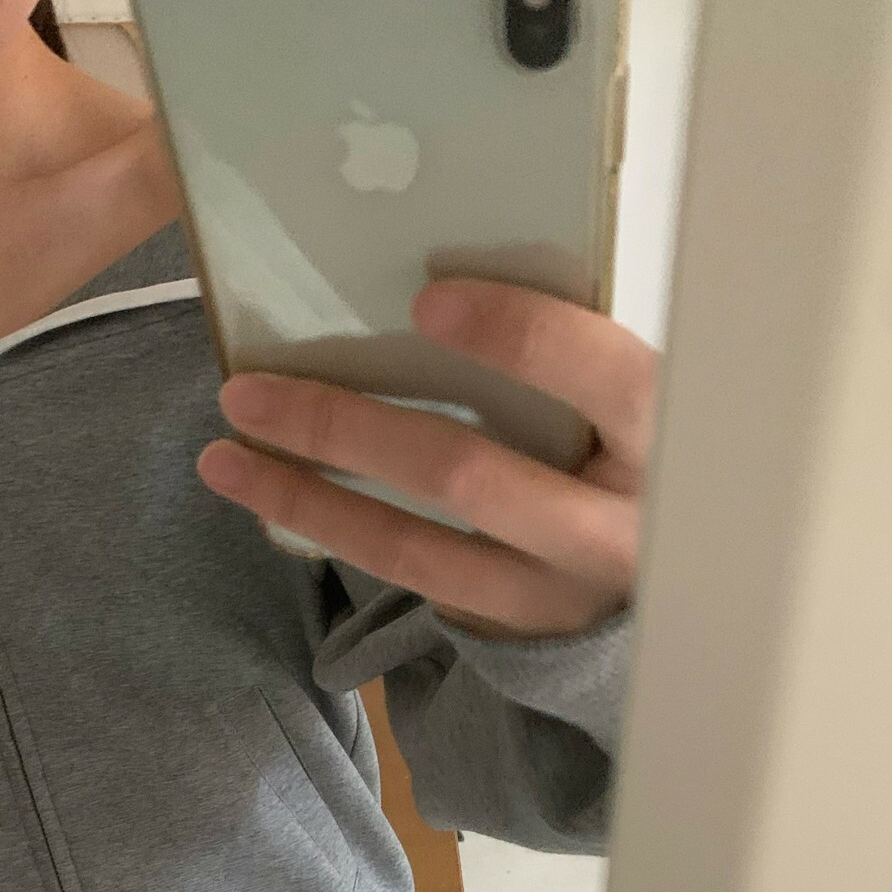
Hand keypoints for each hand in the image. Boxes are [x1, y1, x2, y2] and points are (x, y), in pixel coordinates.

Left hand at [195, 279, 658, 641]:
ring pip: (414, 550)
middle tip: (249, 389)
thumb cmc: (634, 449)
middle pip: (470, 477)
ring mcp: (555, 591)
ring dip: (308, 498)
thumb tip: (434, 267)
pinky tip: (268, 494)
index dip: (522, 338)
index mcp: (667, 438)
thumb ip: (571, 355)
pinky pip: (406, 578)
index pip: (608, 379)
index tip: (429, 296)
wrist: (662, 578)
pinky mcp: (510, 624)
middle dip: (348, 428)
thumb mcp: (633, 398)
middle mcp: (616, 530)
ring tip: (224, 456)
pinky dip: (332, 531)